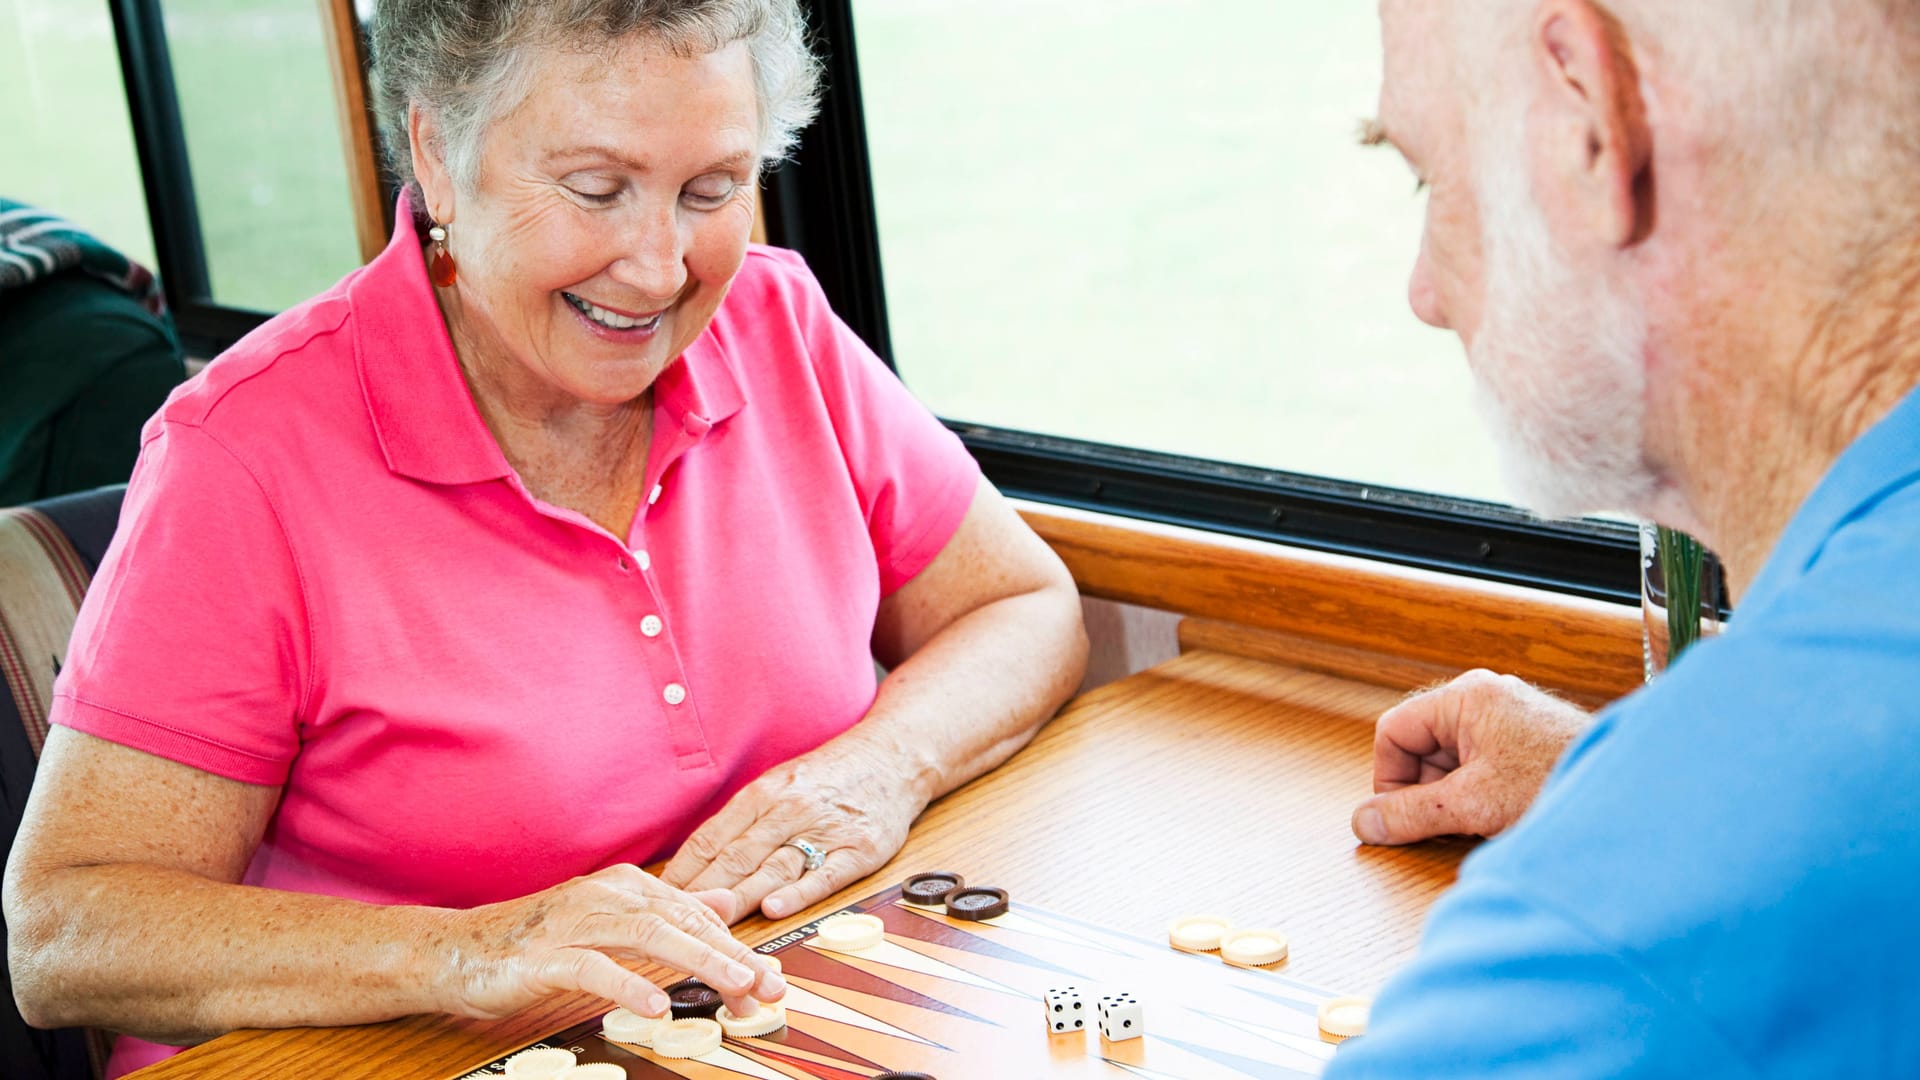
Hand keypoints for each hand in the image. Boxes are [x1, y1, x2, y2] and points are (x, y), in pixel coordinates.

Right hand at [433, 864, 783, 1021]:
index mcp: (626, 887)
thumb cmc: (536, 941)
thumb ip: (665, 914)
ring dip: (698, 962)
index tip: (767, 980)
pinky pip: (593, 967)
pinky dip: (628, 983)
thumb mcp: (609, 923)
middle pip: (682, 923)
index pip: (695, 916)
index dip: (735, 948)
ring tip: (735, 987)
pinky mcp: (544, 955)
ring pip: (649, 936)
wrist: (457, 950)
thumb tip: (721, 906)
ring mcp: (574, 922)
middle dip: (732, 956)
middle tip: (768, 986)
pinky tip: (657, 1003)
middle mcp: (606, 895)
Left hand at [661, 739, 926, 921]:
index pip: (712, 838)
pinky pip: (825, 874)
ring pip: (773, 868)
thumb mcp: (779, 783)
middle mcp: (789, 809)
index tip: (657, 900)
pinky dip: (799, 892)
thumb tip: (696, 863)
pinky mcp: (859, 848)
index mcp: (763, 793)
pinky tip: (776, 908)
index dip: (682, 873)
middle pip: (736, 857)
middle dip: (702, 893)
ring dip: (740, 898)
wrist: (893, 757)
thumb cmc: (830, 776)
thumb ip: (742, 822)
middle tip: (673, 922)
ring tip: (713, 923)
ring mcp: (825, 829)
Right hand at [1351, 669, 1590, 845]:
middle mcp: (1486, 699)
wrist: (1638, 798)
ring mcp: (1510, 719)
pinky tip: (1501, 817)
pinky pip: (1482, 765)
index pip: (1394, 731)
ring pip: (1453, 760)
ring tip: (1480, 822)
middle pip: (1422, 746)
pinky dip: (1480, 794)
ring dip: (1455, 796)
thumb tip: (1363, 822)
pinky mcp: (1529, 742)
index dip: (1387, 777)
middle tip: (1444, 824)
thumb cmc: (1561, 785)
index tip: (1397, 816)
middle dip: (1426, 790)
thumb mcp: (1471, 806)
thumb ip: (1409, 814)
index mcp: (1467, 697)